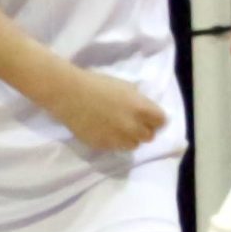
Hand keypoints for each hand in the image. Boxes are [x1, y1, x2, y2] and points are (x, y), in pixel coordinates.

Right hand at [47, 68, 166, 153]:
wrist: (69, 94)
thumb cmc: (97, 84)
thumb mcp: (126, 87)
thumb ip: (139, 102)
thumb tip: (144, 111)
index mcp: (142, 109)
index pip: (162, 122)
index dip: (155, 118)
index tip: (147, 116)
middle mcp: (133, 127)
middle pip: (149, 136)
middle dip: (143, 129)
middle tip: (130, 121)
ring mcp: (118, 139)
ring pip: (133, 145)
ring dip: (129, 138)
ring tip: (116, 127)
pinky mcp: (104, 146)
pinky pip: (115, 147)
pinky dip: (112, 141)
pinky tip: (102, 129)